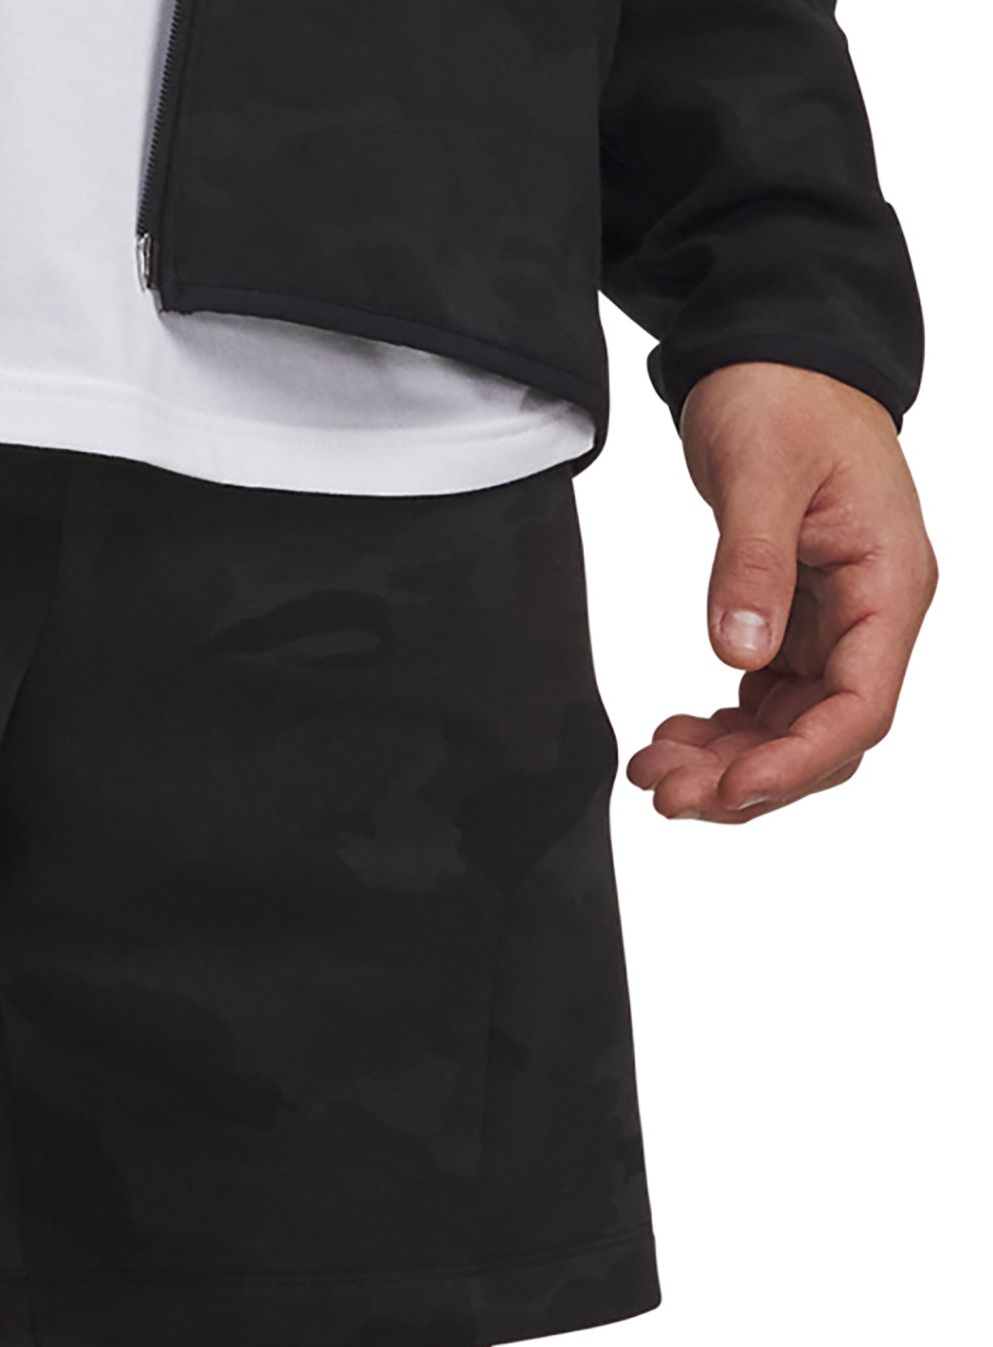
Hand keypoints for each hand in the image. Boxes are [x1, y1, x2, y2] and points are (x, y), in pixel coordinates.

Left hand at [627, 362, 936, 821]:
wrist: (774, 357)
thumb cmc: (783, 397)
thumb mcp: (761, 472)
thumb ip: (751, 564)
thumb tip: (738, 653)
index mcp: (889, 583)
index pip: (861, 707)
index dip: (797, 761)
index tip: (729, 789)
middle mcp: (872, 615)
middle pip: (824, 735)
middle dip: (747, 776)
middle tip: (664, 792)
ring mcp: (835, 623)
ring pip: (790, 728)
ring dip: (725, 761)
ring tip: (652, 769)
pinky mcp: (796, 622)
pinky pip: (767, 701)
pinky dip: (722, 729)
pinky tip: (673, 732)